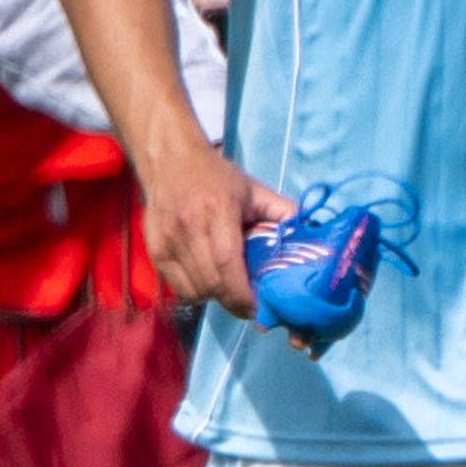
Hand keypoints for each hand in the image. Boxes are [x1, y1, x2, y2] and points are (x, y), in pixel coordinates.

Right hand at [138, 129, 292, 314]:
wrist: (169, 161)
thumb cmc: (216, 176)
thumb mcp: (253, 190)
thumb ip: (283, 212)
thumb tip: (310, 235)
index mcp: (219, 209)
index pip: (228, 263)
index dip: (243, 293)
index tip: (258, 305)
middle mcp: (190, 226)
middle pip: (212, 283)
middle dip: (233, 301)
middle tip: (249, 303)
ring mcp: (168, 240)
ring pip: (195, 290)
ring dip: (215, 297)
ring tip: (228, 288)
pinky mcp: (155, 251)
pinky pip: (178, 288)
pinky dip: (196, 292)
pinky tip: (207, 280)